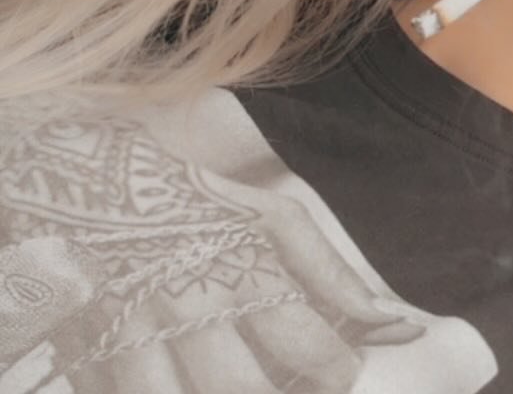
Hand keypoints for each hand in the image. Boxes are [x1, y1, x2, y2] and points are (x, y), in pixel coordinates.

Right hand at [0, 112, 425, 391]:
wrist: (85, 175)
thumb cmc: (189, 194)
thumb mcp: (267, 214)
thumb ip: (326, 270)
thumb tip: (391, 320)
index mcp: (243, 264)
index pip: (308, 346)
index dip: (337, 371)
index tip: (345, 370)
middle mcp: (191, 302)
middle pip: (251, 389)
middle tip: (305, 385)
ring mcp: (136, 334)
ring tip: (252, 384)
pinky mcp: (91, 357)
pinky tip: (189, 383)